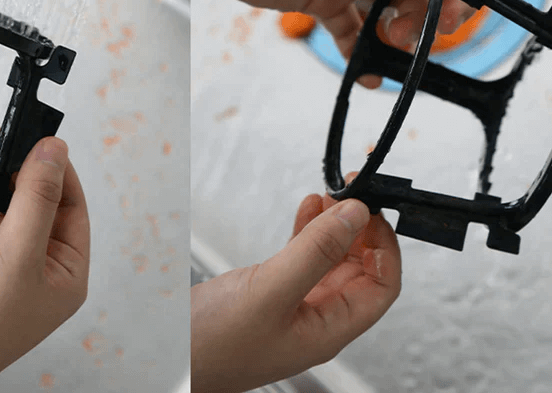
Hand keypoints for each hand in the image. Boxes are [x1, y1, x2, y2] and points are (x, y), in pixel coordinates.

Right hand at [0, 130, 89, 392]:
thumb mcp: (17, 253)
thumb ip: (37, 198)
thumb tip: (54, 151)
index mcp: (68, 275)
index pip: (74, 206)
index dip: (58, 170)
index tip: (40, 138)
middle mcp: (44, 271)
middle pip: (44, 204)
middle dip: (24, 172)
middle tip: (4, 140)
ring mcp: (11, 269)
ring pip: (15, 210)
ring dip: (1, 186)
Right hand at [191, 191, 400, 392]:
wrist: (167, 359)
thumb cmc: (212, 347)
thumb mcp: (271, 292)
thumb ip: (315, 253)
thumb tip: (354, 216)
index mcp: (328, 329)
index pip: (381, 286)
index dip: (384, 246)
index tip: (370, 211)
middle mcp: (316, 318)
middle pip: (359, 269)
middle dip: (360, 228)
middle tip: (352, 192)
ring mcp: (292, 304)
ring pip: (329, 259)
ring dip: (334, 225)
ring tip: (330, 194)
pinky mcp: (269, 292)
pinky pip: (301, 257)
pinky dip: (306, 230)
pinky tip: (306, 209)